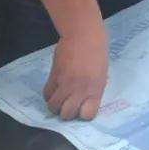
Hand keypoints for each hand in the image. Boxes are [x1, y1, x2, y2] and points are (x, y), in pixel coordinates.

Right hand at [43, 6, 108, 120]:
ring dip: (55, 106)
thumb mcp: (101, 74)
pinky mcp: (53, 76)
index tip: (83, 109)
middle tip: (68, 106)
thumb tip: (85, 99)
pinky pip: (47, 93)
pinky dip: (49, 95)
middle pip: (67, 114)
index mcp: (96, 89)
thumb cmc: (98, 51)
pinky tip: (54, 91)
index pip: (88, 115)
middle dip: (67, 113)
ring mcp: (65, 83)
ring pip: (53, 106)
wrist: (83, 34)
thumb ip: (93, 89)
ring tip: (59, 100)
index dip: (84, 114)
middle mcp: (80, 89)